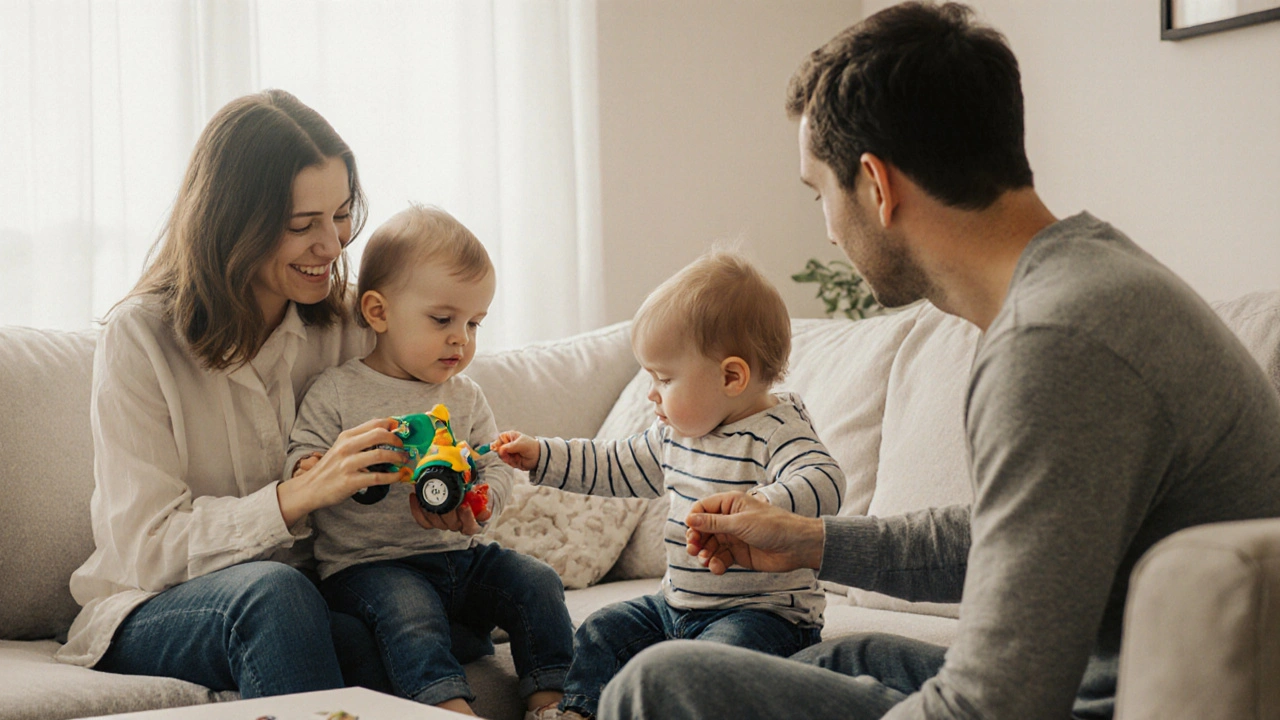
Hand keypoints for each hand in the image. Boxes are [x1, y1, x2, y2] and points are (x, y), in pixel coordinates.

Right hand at [277, 417, 409, 525]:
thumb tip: (386, 436)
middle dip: (397, 441)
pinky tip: (398, 476)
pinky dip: (392, 476)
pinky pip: (378, 477)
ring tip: (403, 461)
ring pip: (381, 455)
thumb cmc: (329, 469)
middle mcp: (347, 447)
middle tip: (403, 448)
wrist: (309, 488)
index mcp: (346, 436)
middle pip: (380, 435)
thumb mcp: (341, 448)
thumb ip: (360, 441)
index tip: (402, 432)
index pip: (375, 423)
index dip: (393, 426)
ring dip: (398, 458)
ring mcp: (348, 464)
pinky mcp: (350, 481)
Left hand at [409, 492, 490, 534]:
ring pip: (435, 522)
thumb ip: (482, 497)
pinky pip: (422, 520)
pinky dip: (416, 509)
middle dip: (447, 509)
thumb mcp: (482, 494)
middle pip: (450, 523)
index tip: (465, 504)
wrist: (467, 496)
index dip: (466, 517)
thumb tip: (480, 503)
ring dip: (429, 507)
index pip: (469, 527)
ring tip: (426, 491)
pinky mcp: (431, 522)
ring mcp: (443, 525)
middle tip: (445, 494)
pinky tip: (414, 495)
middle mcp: (456, 527)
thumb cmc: (476, 495)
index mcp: (472, 524)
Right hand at [492, 431, 539, 470]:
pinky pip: (506, 462)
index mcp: (509, 436)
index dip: (497, 444)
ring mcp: (508, 452)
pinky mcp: (510, 459)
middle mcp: (507, 444)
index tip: (499, 449)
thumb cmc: (530, 446)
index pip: (499, 439)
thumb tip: (499, 450)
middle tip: (509, 455)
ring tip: (516, 457)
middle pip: (498, 448)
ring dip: (508, 458)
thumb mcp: (519, 444)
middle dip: (503, 453)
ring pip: (501, 456)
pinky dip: (511, 462)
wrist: (538, 457)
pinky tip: (517, 460)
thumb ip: (508, 447)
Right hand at [685, 492, 825, 574]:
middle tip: (693, 549)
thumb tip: (689, 519)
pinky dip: (716, 564)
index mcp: (730, 504)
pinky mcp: (738, 554)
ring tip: (705, 560)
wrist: (797, 547)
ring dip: (704, 554)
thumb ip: (713, 523)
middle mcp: (729, 520)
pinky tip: (717, 568)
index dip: (693, 520)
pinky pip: (720, 558)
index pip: (702, 509)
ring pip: (709, 545)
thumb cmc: (773, 527)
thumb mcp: (740, 523)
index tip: (691, 533)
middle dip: (696, 540)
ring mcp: (733, 537)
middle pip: (703, 529)